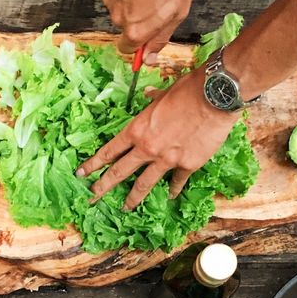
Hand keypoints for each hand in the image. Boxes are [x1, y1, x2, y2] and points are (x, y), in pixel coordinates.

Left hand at [76, 66, 237, 210]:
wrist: (215, 97)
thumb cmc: (187, 90)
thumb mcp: (163, 94)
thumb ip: (152, 100)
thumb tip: (147, 95)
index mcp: (137, 130)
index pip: (109, 151)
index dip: (93, 164)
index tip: (82, 174)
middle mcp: (147, 148)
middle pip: (120, 172)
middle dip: (103, 186)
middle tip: (92, 197)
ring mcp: (167, 159)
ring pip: (144, 184)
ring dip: (133, 198)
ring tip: (125, 208)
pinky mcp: (187, 165)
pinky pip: (177, 181)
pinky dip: (173, 189)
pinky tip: (170, 195)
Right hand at [97, 0, 196, 61]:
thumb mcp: (178, 12)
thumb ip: (160, 37)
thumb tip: (150, 57)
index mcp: (136, 30)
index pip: (128, 49)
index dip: (139, 42)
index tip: (146, 35)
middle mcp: (117, 17)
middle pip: (125, 25)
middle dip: (138, 16)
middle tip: (155, 0)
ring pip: (119, 5)